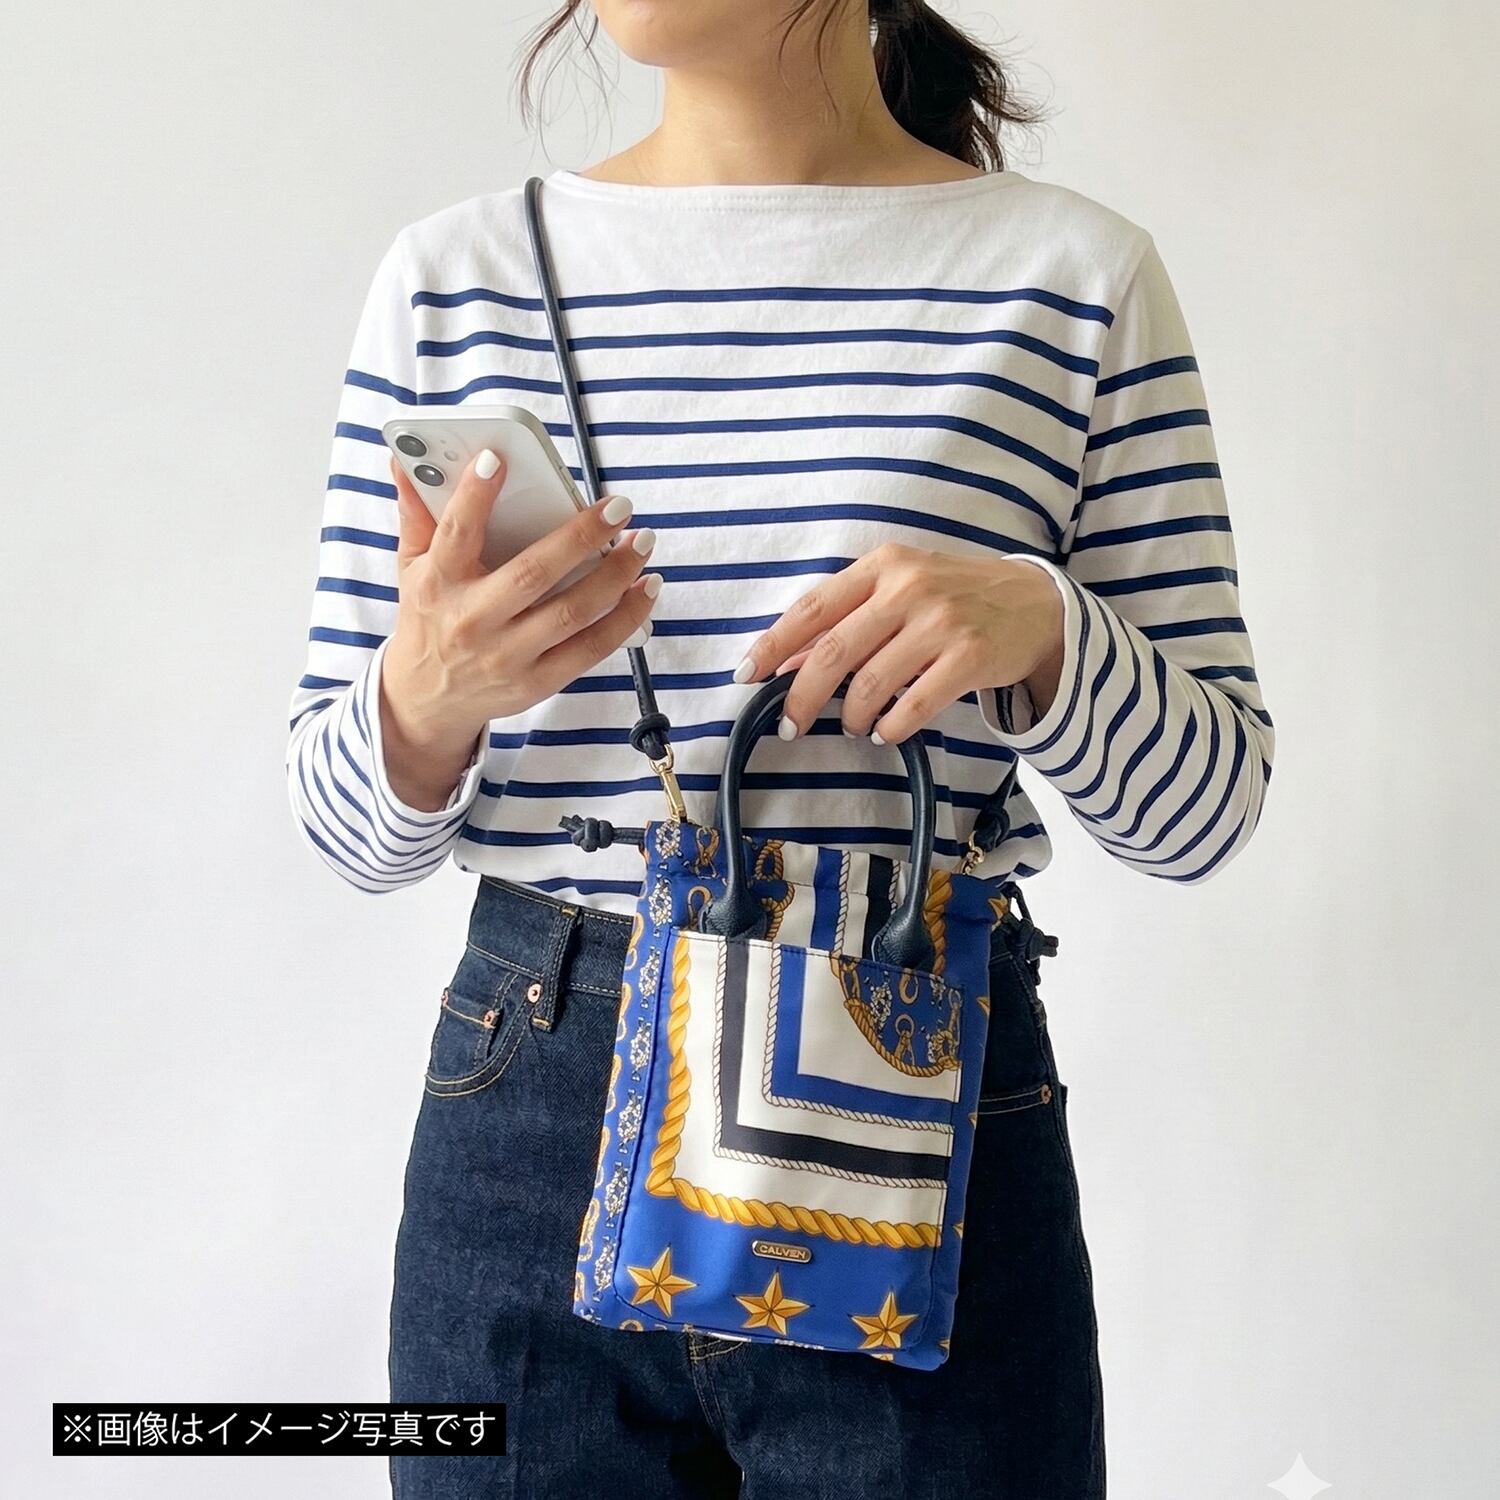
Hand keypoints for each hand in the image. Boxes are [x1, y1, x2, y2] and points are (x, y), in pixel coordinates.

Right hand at [378, 449, 661, 808]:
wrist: (427, 701)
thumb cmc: (428, 619)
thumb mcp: (412, 568)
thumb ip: (416, 514)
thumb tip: (405, 459)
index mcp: (438, 584)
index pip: (456, 534)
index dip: (474, 496)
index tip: (497, 458)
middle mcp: (473, 621)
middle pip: (534, 574)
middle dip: (582, 536)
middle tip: (619, 506)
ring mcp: (508, 655)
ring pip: (573, 612)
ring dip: (616, 575)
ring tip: (643, 543)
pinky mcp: (538, 681)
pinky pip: (592, 648)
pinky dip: (626, 618)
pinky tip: (645, 588)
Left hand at [732, 542, 1064, 745]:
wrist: (1033, 603)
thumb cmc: (952, 597)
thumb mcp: (897, 590)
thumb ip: (846, 619)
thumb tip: (785, 665)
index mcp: (882, 566)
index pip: (812, 608)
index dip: (773, 645)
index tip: (745, 675)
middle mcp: (908, 588)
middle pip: (833, 652)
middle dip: (802, 697)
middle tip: (790, 726)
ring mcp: (942, 622)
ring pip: (871, 685)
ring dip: (851, 717)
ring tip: (853, 725)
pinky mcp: (971, 657)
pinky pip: (914, 706)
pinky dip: (891, 728)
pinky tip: (887, 731)